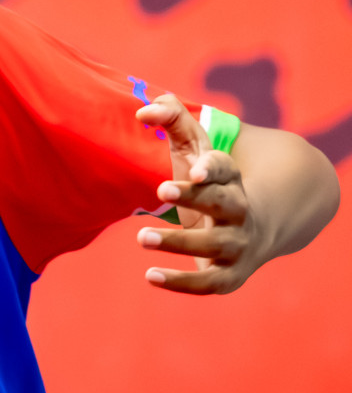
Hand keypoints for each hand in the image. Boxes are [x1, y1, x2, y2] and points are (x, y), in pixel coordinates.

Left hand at [134, 94, 258, 293]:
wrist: (252, 231)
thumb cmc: (207, 184)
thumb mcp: (193, 150)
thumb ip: (172, 119)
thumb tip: (144, 109)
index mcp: (229, 179)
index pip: (225, 168)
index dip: (211, 168)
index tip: (195, 168)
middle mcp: (240, 211)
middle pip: (224, 203)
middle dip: (196, 198)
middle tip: (160, 189)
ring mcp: (237, 245)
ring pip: (214, 244)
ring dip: (179, 241)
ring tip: (141, 236)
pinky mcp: (228, 275)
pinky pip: (208, 283)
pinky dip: (182, 282)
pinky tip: (150, 275)